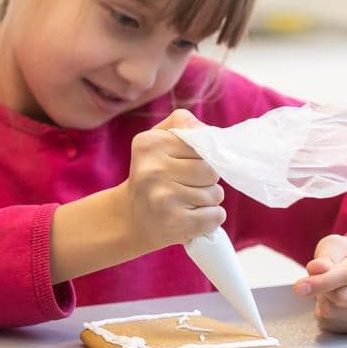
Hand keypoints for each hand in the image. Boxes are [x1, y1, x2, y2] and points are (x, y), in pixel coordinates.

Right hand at [122, 109, 225, 252]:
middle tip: (187, 185)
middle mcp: (153, 170)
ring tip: (185, 201)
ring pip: (216, 194)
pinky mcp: (175, 223)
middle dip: (207, 180)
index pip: (203, 144)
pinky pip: (216, 216)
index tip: (183, 164)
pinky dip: (211, 219)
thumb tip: (208, 130)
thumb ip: (182, 124)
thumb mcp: (158, 141)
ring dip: (208, 200)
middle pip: (211, 171)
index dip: (200, 156)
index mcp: (149, 144)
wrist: (130, 218)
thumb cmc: (153, 174)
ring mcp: (163, 198)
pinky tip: (190, 216)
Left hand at [296, 234, 346, 333]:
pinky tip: (334, 301)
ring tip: (330, 288)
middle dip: (322, 289)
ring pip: (337, 313)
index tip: (300, 287)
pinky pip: (336, 325)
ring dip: (323, 301)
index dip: (322, 281)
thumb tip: (317, 270)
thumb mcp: (335, 244)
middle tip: (319, 279)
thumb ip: (325, 256)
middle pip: (344, 298)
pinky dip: (326, 313)